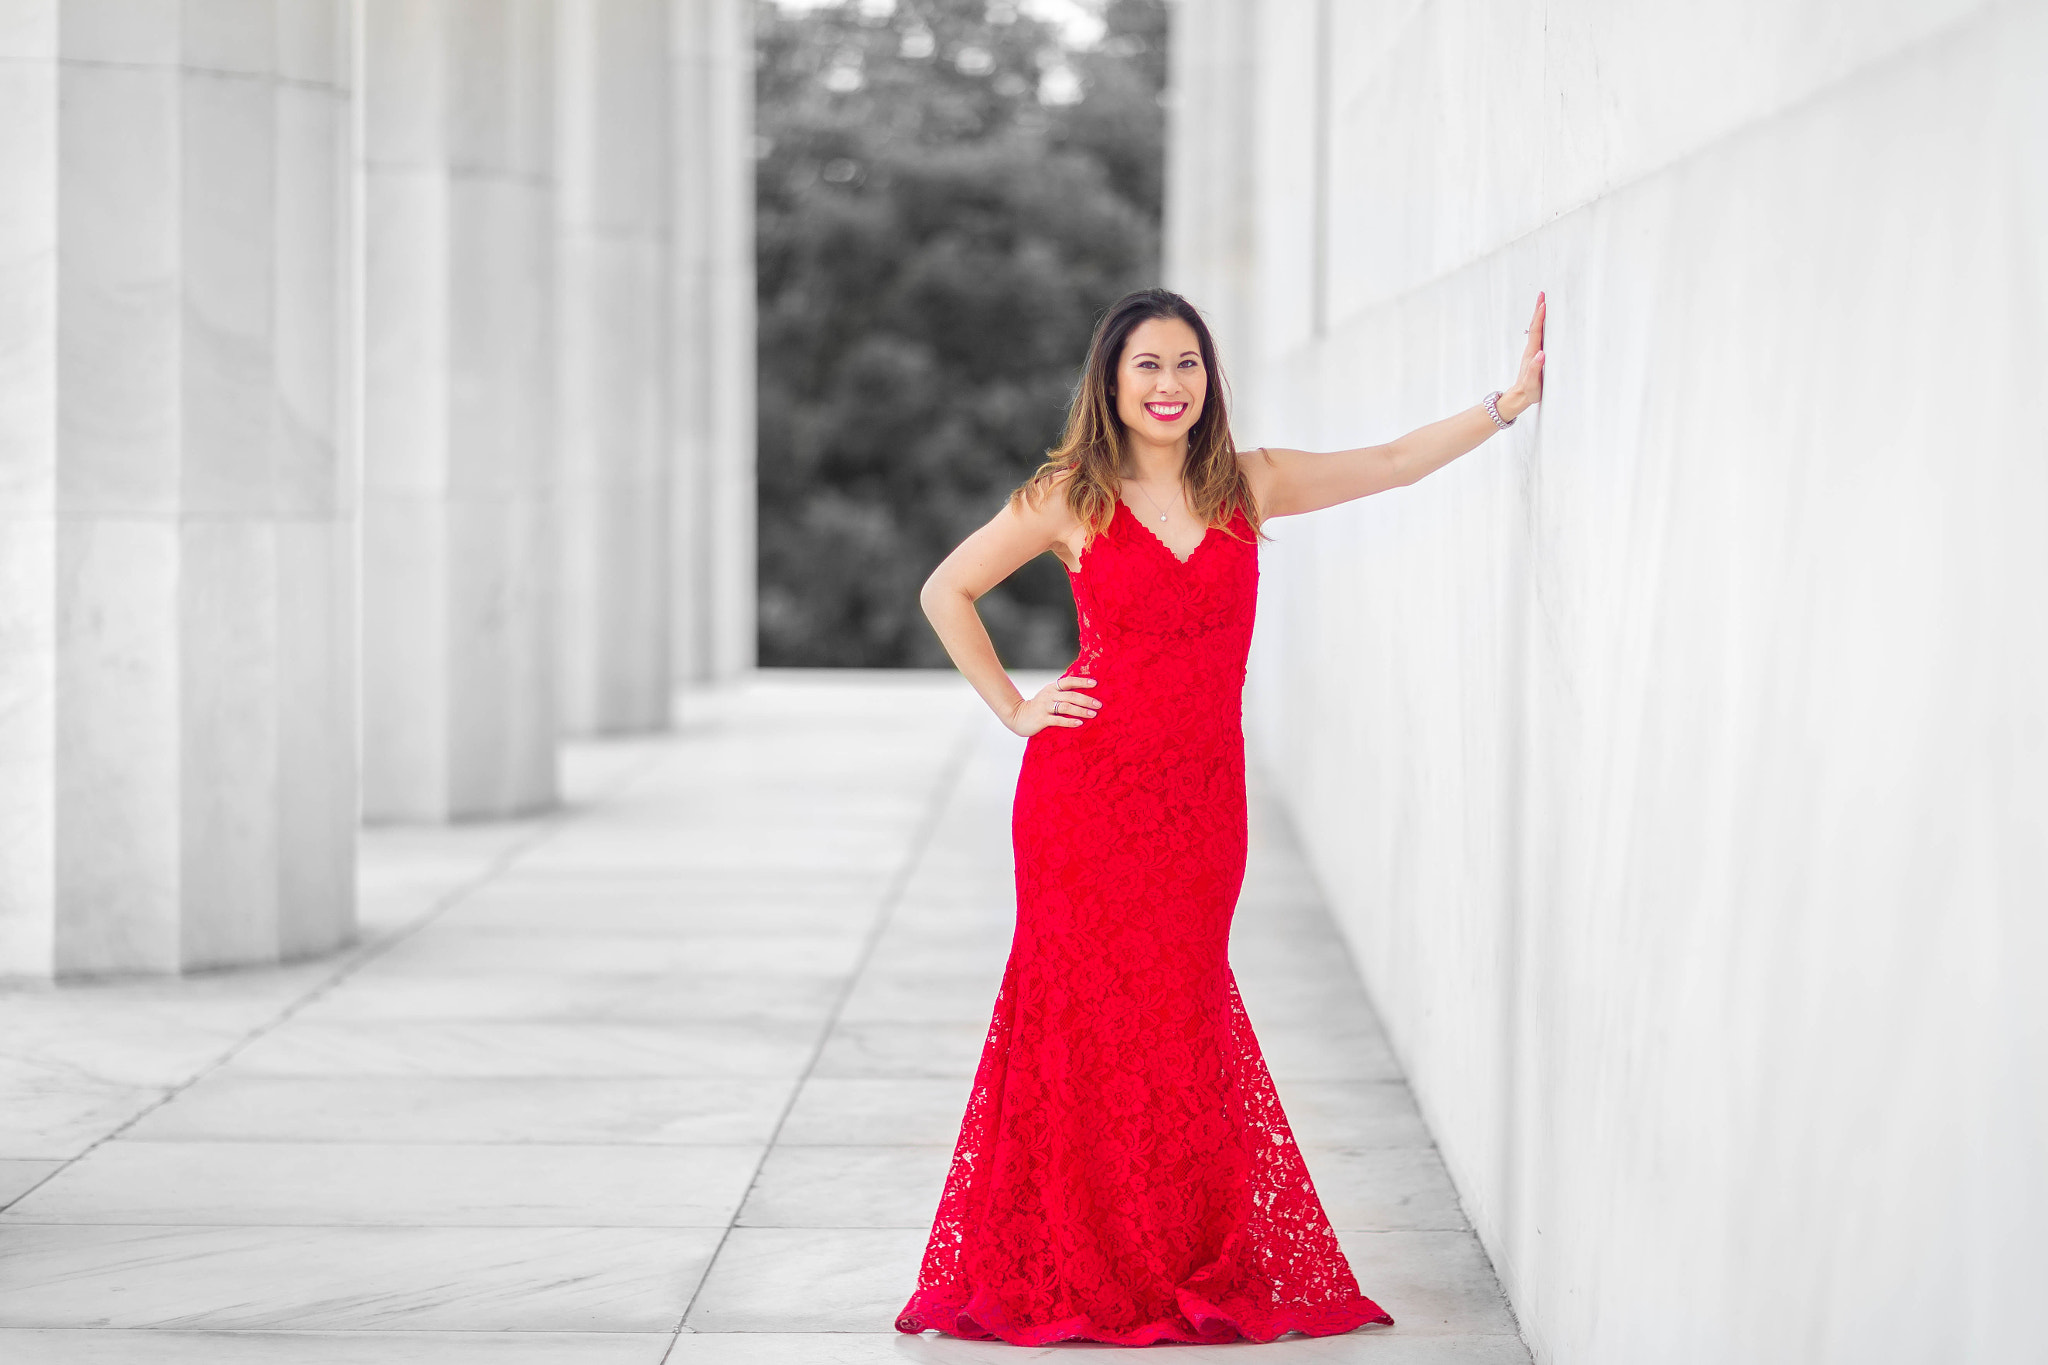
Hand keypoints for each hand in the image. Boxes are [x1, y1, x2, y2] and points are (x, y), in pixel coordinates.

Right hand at [1007, 675, 1099, 735]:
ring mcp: (1045, 707)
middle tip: (1099, 704)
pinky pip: (1058, 720)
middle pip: (1070, 695)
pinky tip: (1079, 723)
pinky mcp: (1042, 719)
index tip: (1095, 683)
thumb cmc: (1039, 707)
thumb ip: (1062, 693)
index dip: (1082, 681)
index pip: (1068, 681)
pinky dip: (1070, 721)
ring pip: (1066, 707)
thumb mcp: (1049, 696)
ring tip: (1093, 714)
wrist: (1017, 717)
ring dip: (1081, 710)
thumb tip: (1084, 691)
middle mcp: (1049, 695)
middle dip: (1086, 699)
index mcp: (1052, 688)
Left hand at [1501, 291, 1545, 418]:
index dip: (1539, 318)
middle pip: (1535, 326)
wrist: (1520, 397)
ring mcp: (1533, 351)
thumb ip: (1534, 369)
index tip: (1543, 304)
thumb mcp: (1532, 382)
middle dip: (1538, 310)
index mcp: (1532, 353)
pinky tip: (1545, 322)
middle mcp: (1532, 350)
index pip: (1536, 332)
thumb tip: (1541, 354)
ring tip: (1543, 302)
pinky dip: (1542, 325)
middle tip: (1542, 295)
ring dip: (1539, 315)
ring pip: (1536, 329)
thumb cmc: (1528, 391)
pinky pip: (1539, 336)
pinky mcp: (1535, 355)